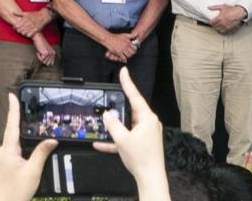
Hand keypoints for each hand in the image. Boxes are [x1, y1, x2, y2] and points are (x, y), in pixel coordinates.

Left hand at [0, 93, 57, 200]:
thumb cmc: (16, 192)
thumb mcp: (33, 172)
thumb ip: (41, 154)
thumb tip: (51, 140)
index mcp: (8, 150)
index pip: (11, 125)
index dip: (13, 109)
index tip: (12, 95)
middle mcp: (3, 151)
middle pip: (11, 130)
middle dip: (16, 116)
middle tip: (20, 101)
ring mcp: (2, 157)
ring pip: (12, 140)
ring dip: (18, 129)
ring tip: (24, 116)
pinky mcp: (4, 163)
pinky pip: (12, 147)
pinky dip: (19, 141)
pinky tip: (25, 141)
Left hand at [13, 8, 53, 36]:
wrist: (43, 16)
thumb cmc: (34, 14)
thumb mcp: (26, 13)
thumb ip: (19, 14)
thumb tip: (13, 12)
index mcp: (25, 19)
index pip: (17, 25)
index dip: (15, 27)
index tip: (14, 27)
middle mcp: (28, 23)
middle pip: (20, 29)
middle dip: (18, 30)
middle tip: (18, 30)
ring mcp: (32, 27)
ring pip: (24, 32)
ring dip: (22, 33)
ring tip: (22, 32)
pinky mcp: (36, 30)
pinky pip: (29, 35)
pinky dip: (27, 35)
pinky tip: (27, 33)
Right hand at [31, 33, 55, 65]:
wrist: (38, 38)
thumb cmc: (41, 44)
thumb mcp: (46, 50)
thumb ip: (49, 57)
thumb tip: (48, 64)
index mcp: (54, 53)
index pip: (50, 63)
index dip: (45, 60)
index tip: (43, 54)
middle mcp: (53, 54)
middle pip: (46, 63)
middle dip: (42, 59)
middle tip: (41, 53)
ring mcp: (49, 54)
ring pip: (43, 62)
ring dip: (40, 57)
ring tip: (40, 51)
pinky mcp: (45, 54)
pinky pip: (41, 59)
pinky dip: (38, 56)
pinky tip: (39, 51)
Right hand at [93, 67, 169, 200]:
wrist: (150, 179)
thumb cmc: (141, 159)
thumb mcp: (122, 139)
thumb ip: (113, 124)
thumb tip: (108, 114)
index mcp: (147, 118)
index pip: (135, 96)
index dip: (128, 83)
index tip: (123, 71)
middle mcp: (148, 124)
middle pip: (130, 110)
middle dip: (118, 109)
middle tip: (108, 102)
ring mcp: (146, 134)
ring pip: (127, 124)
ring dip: (115, 127)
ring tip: (103, 126)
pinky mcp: (142, 143)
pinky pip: (126, 137)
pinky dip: (115, 140)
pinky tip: (101, 144)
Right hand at [104, 33, 136, 61]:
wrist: (108, 38)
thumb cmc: (115, 36)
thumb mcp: (124, 35)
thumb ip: (131, 35)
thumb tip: (137, 34)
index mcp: (128, 42)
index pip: (134, 48)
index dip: (134, 50)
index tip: (133, 51)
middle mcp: (126, 46)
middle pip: (132, 52)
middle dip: (131, 54)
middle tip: (130, 55)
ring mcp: (122, 49)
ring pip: (128, 55)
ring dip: (128, 57)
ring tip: (127, 57)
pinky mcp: (118, 52)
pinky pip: (123, 57)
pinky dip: (124, 59)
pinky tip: (124, 60)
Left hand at [209, 4, 246, 33]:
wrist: (239, 12)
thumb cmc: (231, 9)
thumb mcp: (222, 7)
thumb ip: (215, 7)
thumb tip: (209, 7)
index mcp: (219, 18)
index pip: (212, 22)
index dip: (211, 22)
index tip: (211, 21)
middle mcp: (222, 23)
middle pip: (215, 27)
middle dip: (213, 25)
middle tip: (213, 24)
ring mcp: (226, 26)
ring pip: (219, 30)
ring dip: (217, 28)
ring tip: (217, 26)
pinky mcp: (229, 28)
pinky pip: (224, 31)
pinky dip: (221, 30)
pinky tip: (221, 28)